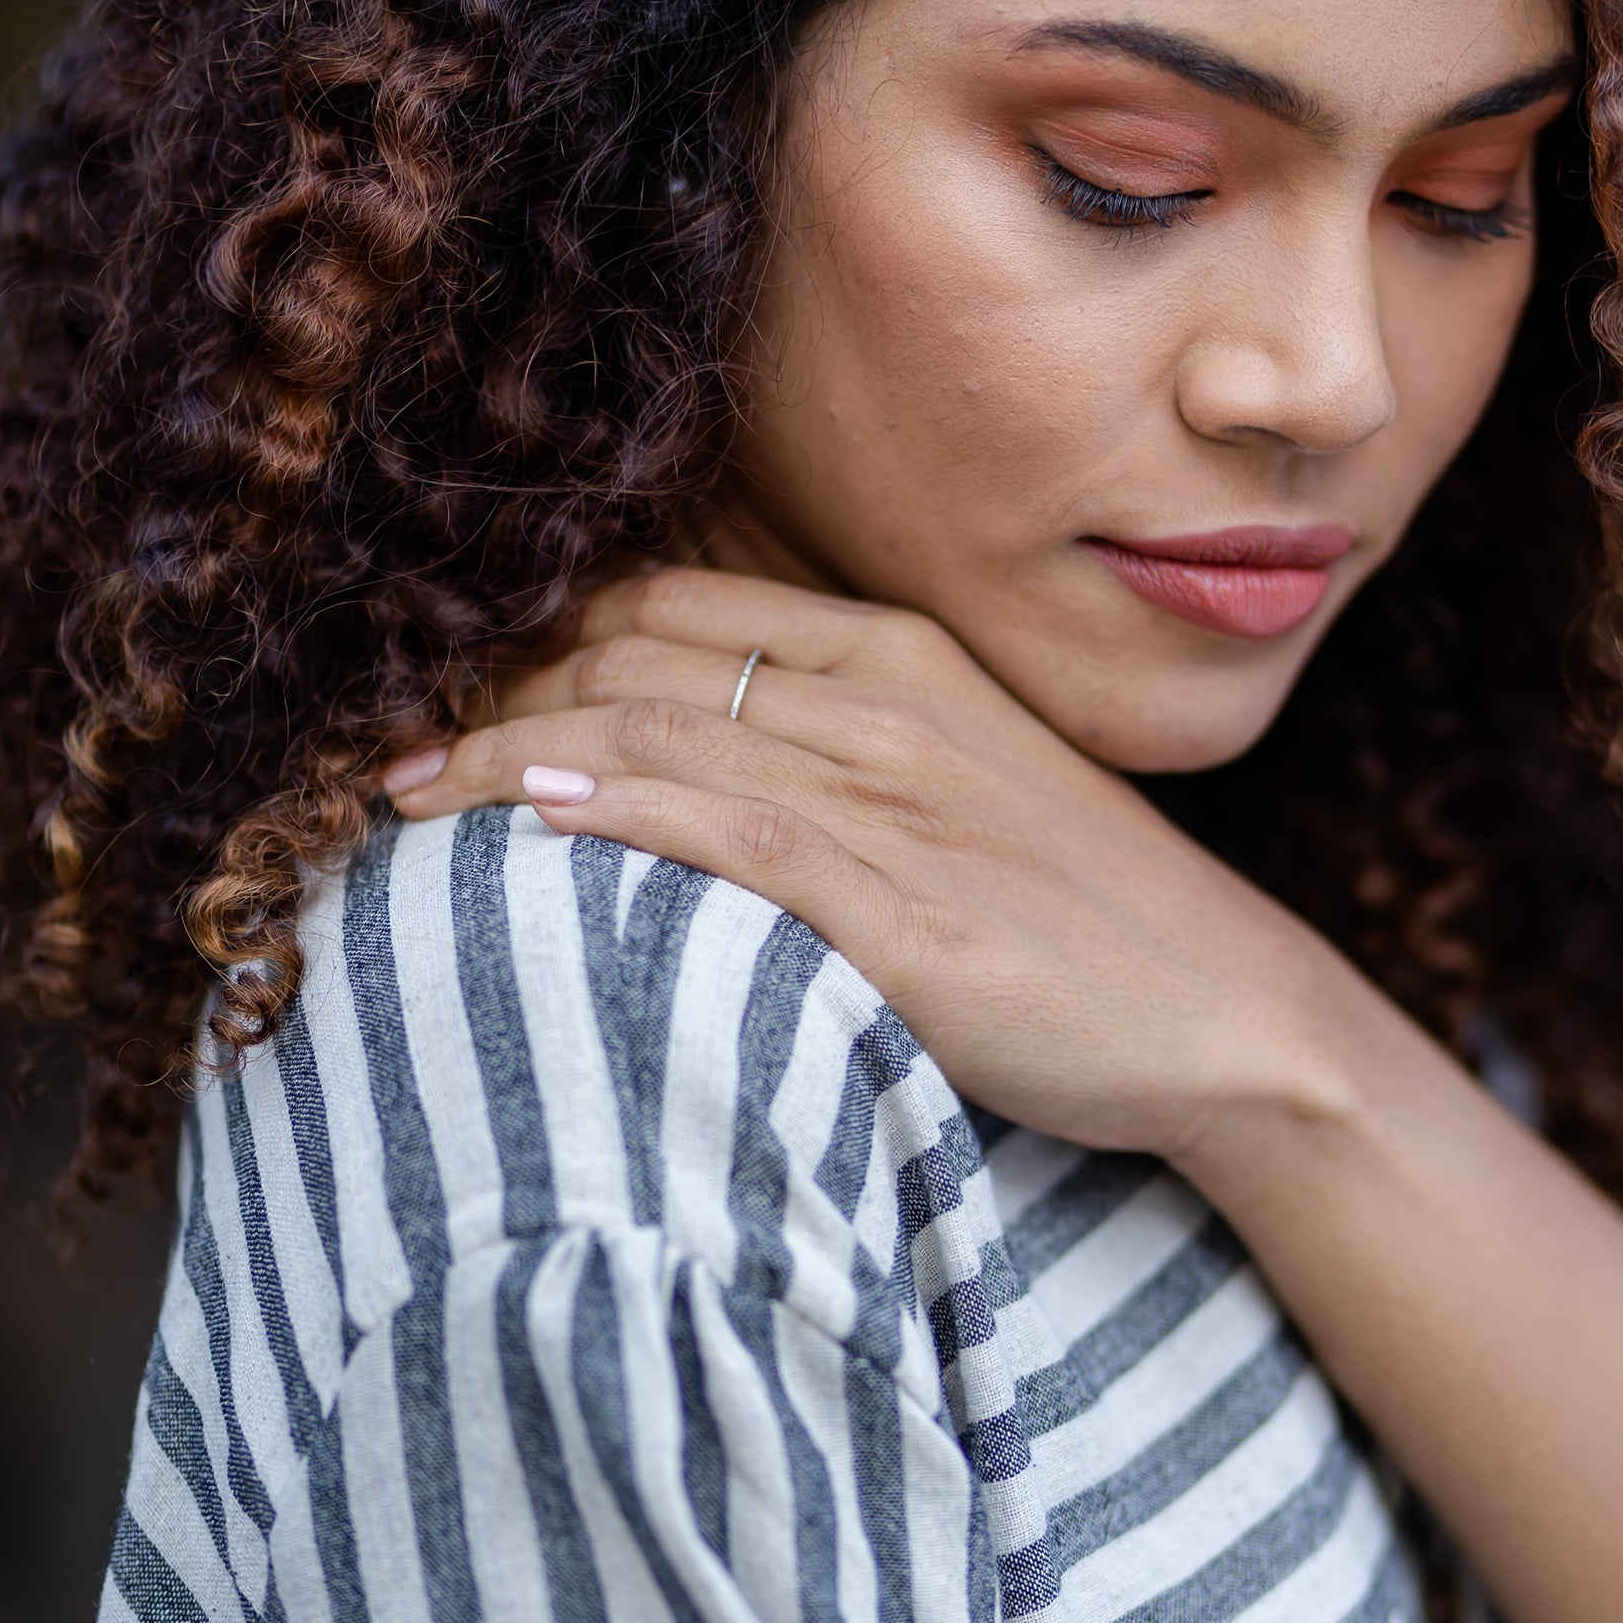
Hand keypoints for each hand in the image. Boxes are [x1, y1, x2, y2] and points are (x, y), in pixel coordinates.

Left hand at [383, 566, 1347, 1162]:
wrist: (1233, 1016)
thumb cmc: (1089, 915)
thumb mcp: (967, 786)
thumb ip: (840, 746)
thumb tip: (691, 750)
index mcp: (901, 658)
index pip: (672, 606)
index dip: (539, 641)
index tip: (447, 694)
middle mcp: (890, 706)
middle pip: (637, 658)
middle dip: (493, 696)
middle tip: (389, 757)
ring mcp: (900, 806)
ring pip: (662, 734)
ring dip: (510, 756)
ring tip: (401, 797)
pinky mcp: (909, 916)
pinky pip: (737, 837)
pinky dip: (622, 813)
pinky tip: (528, 815)